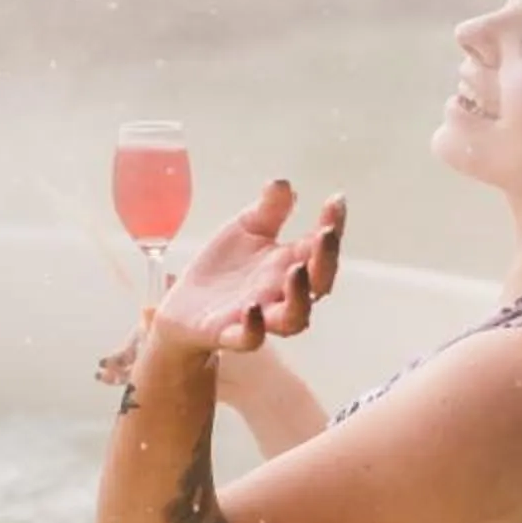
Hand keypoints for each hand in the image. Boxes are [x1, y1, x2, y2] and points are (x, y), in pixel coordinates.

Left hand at [95, 180, 343, 382]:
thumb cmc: (226, 266)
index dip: (332, 225)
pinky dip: (254, 328)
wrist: (185, 305)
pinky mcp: (229, 334)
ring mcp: (259, 316)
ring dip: (299, 296)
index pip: (319, 247)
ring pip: (293, 319)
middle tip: (324, 234)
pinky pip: (249, 339)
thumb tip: (284, 183)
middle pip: (318, 284)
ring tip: (296, 269)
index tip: (336, 200)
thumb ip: (268, 210)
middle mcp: (281, 293)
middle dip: (326, 260)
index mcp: (288, 264)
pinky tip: (252, 309)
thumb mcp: (245, 229)